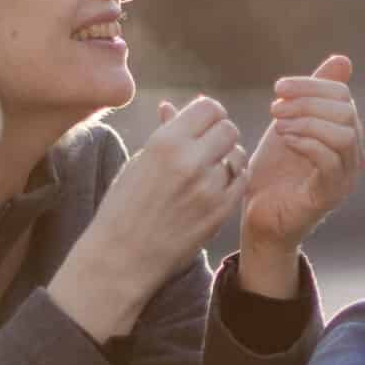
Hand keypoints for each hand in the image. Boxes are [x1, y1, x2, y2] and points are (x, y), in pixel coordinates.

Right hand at [48, 96, 245, 340]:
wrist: (122, 257)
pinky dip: (233, 180)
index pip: (208, 108)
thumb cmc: (123, 208)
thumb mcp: (137, 163)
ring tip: (209, 171)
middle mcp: (190, 161)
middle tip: (209, 148)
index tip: (202, 126)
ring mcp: (209, 188)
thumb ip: (163, 134)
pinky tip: (217, 187)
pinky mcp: (220, 212)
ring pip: (238, 156)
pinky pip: (242, 182)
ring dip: (227, 160)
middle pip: (229, 129)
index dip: (208, 114)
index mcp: (165, 143)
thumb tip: (171, 107)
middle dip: (221, 135)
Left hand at [239, 55, 363, 288]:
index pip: (342, 95)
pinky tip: (284, 140)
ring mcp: (345, 177)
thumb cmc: (276, 172)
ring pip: (343, 134)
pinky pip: (330, 161)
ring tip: (278, 123)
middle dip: (307, 101)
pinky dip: (306, 143)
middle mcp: (354, 156)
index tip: (279, 87)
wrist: (260, 218)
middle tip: (275, 105)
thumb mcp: (292, 123)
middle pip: (345, 111)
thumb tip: (343, 60)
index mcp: (346, 135)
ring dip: (306, 121)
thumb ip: (313, 96)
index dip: (311, 85)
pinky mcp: (330, 195)